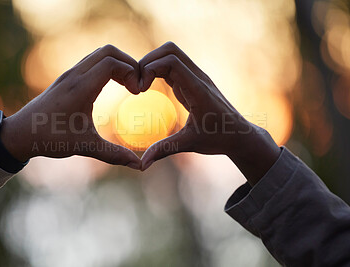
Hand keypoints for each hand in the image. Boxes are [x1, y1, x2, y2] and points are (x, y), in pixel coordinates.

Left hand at [0, 45, 141, 169]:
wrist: (20, 133)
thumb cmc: (50, 138)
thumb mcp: (85, 147)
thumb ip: (113, 154)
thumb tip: (139, 166)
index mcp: (80, 87)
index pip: (112, 62)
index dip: (131, 72)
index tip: (137, 92)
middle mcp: (75, 75)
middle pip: (108, 51)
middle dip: (129, 63)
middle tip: (136, 85)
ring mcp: (70, 74)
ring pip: (100, 53)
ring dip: (118, 64)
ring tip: (127, 85)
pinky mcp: (67, 77)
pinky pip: (92, 61)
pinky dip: (107, 66)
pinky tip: (112, 86)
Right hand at [139, 42, 280, 184]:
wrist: (239, 134)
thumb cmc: (218, 138)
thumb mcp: (190, 144)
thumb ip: (165, 149)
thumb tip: (142, 163)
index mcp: (198, 89)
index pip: (171, 61)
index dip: (150, 68)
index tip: (139, 89)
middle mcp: (198, 78)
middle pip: (170, 50)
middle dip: (148, 60)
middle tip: (136, 83)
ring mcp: (196, 77)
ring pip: (171, 54)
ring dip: (152, 63)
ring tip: (140, 84)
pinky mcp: (193, 81)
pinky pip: (173, 66)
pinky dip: (158, 70)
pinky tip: (149, 86)